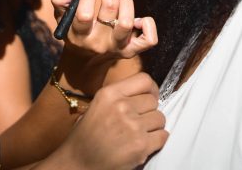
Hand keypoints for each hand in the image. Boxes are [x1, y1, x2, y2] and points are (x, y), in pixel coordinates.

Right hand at [52, 0, 157, 59]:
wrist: (85, 61)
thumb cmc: (74, 31)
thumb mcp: (61, 16)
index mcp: (80, 35)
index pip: (85, 14)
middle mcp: (99, 43)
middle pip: (110, 9)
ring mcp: (117, 48)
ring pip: (127, 21)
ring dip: (125, 2)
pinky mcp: (131, 50)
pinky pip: (148, 39)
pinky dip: (148, 25)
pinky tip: (139, 20)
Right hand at [53, 72, 167, 168]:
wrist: (78, 163)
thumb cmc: (85, 137)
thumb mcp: (97, 106)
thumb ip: (119, 97)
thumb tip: (145, 95)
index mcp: (109, 94)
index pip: (144, 80)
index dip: (151, 89)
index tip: (151, 97)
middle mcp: (121, 106)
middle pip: (153, 101)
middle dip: (149, 112)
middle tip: (139, 121)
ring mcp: (133, 126)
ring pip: (160, 118)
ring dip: (153, 127)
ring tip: (140, 134)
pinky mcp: (141, 145)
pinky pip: (163, 136)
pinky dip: (157, 141)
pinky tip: (144, 144)